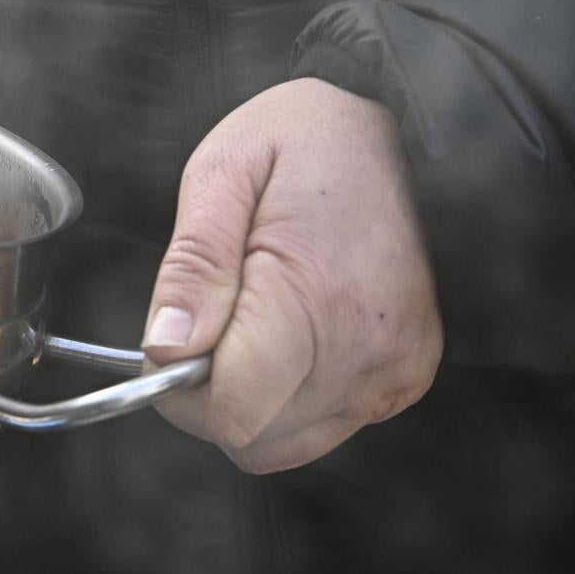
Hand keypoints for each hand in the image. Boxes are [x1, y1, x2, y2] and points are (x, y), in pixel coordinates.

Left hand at [143, 78, 442, 472]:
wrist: (402, 130)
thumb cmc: (304, 142)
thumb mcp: (222, 173)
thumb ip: (192, 267)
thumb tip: (166, 349)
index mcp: (315, 297)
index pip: (231, 411)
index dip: (179, 390)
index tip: (175, 340)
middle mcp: (368, 350)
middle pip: (251, 436)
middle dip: (210, 393)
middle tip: (214, 316)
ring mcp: (396, 370)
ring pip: (283, 443)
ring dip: (250, 399)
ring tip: (255, 318)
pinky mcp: (408, 377)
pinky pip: (322, 426)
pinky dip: (290, 398)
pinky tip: (293, 333)